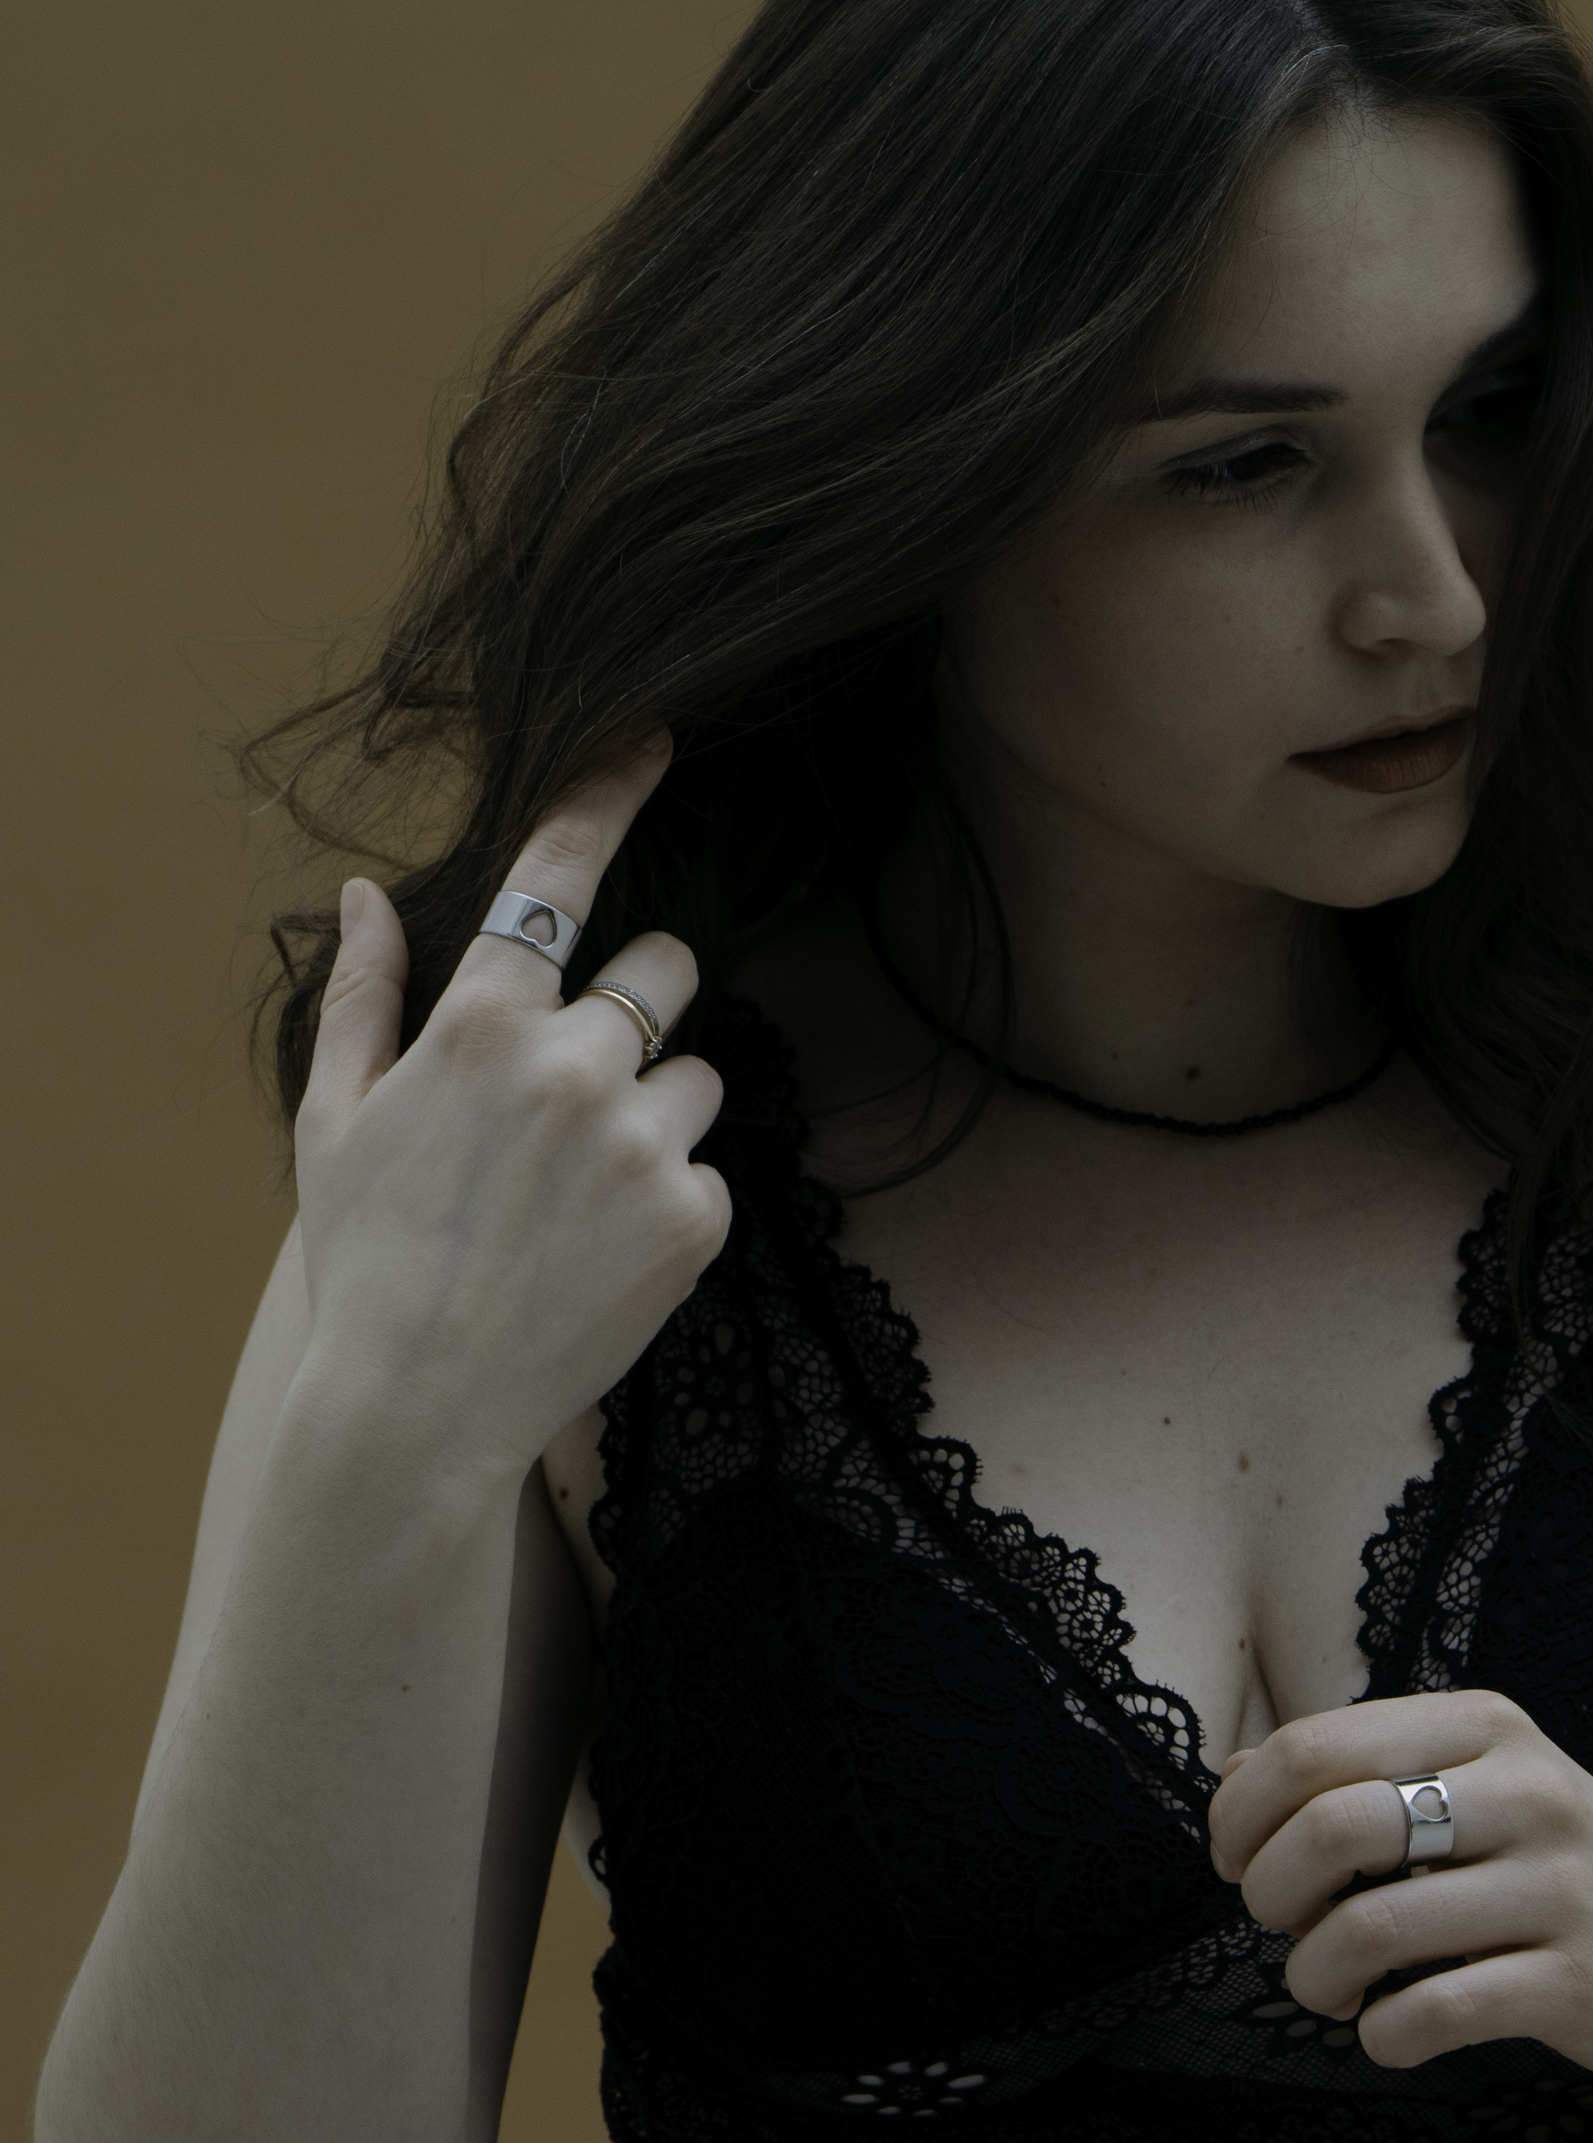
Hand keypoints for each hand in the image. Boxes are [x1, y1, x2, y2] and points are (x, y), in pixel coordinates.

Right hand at [291, 734, 728, 1490]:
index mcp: (479, 1024)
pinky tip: (603, 1256)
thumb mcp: (336, 1119)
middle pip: (669, 965)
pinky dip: (669, 1204)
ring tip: (580, 1197)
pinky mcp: (695, 1215)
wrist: (423, 1404)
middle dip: (642, 1004)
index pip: (558, 877)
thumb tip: (369, 891)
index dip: (611, 795)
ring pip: (696, 1074)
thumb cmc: (368, 1258)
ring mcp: (641, 1140)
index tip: (657, 739)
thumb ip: (366, 996)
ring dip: (656, 1113)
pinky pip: (707, 1170)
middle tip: (585, 1085)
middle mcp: (572, 1063)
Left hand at [1207, 1691, 1592, 2077]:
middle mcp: (1527, 1792)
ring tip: (1332, 1990)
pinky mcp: (1581, 1983)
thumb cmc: (1561, 1865)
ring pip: (1372, 1928)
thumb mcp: (1477, 1786)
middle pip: (1330, 1828)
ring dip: (1314, 1976)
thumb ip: (1359, 1774)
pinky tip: (1391, 2031)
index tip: (1239, 1865)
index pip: (1312, 1748)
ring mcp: (1561, 1889)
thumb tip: (1232, 1782)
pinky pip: (1434, 2013)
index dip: (1242, 1817)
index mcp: (1486, 1727)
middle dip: (1270, 1894)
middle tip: (1283, 1927)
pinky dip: (1381, 2035)